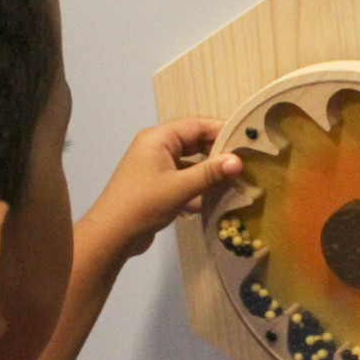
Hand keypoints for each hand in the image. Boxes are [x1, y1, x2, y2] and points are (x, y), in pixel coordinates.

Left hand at [77, 117, 242, 267]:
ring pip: (190, 161)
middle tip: (246, 160)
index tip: (247, 139)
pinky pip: (183, 178)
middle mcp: (156, 147)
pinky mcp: (156, 185)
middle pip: (194, 141)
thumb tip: (239, 161)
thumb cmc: (144, 204)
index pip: (196, 125)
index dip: (222, 130)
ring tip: (236, 178)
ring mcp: (155, 166)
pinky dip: (198, 185)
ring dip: (209, 171)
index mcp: (158, 138)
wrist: (112, 235)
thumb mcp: (180, 187)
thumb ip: (210, 173)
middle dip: (218, 151)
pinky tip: (215, 197)